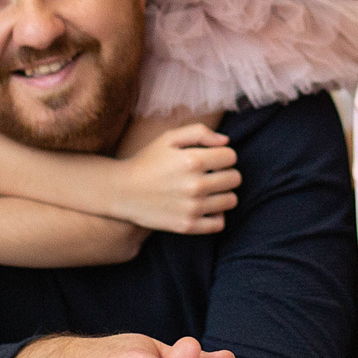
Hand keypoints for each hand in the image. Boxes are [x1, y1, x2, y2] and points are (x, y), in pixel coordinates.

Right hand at [103, 121, 239, 234]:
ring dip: (223, 194)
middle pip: (235, 178)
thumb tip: (226, 142)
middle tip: (211, 175)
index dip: (223, 155)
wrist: (122, 191)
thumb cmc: (147, 161)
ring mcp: (192, 207)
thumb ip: (199, 132)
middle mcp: (195, 185)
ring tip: (208, 190)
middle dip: (226, 173)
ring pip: (231, 200)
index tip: (212, 159)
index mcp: (193, 160)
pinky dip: (216, 215)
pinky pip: (219, 223)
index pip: (231, 156)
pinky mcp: (187, 225)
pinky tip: (205, 207)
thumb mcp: (169, 137)